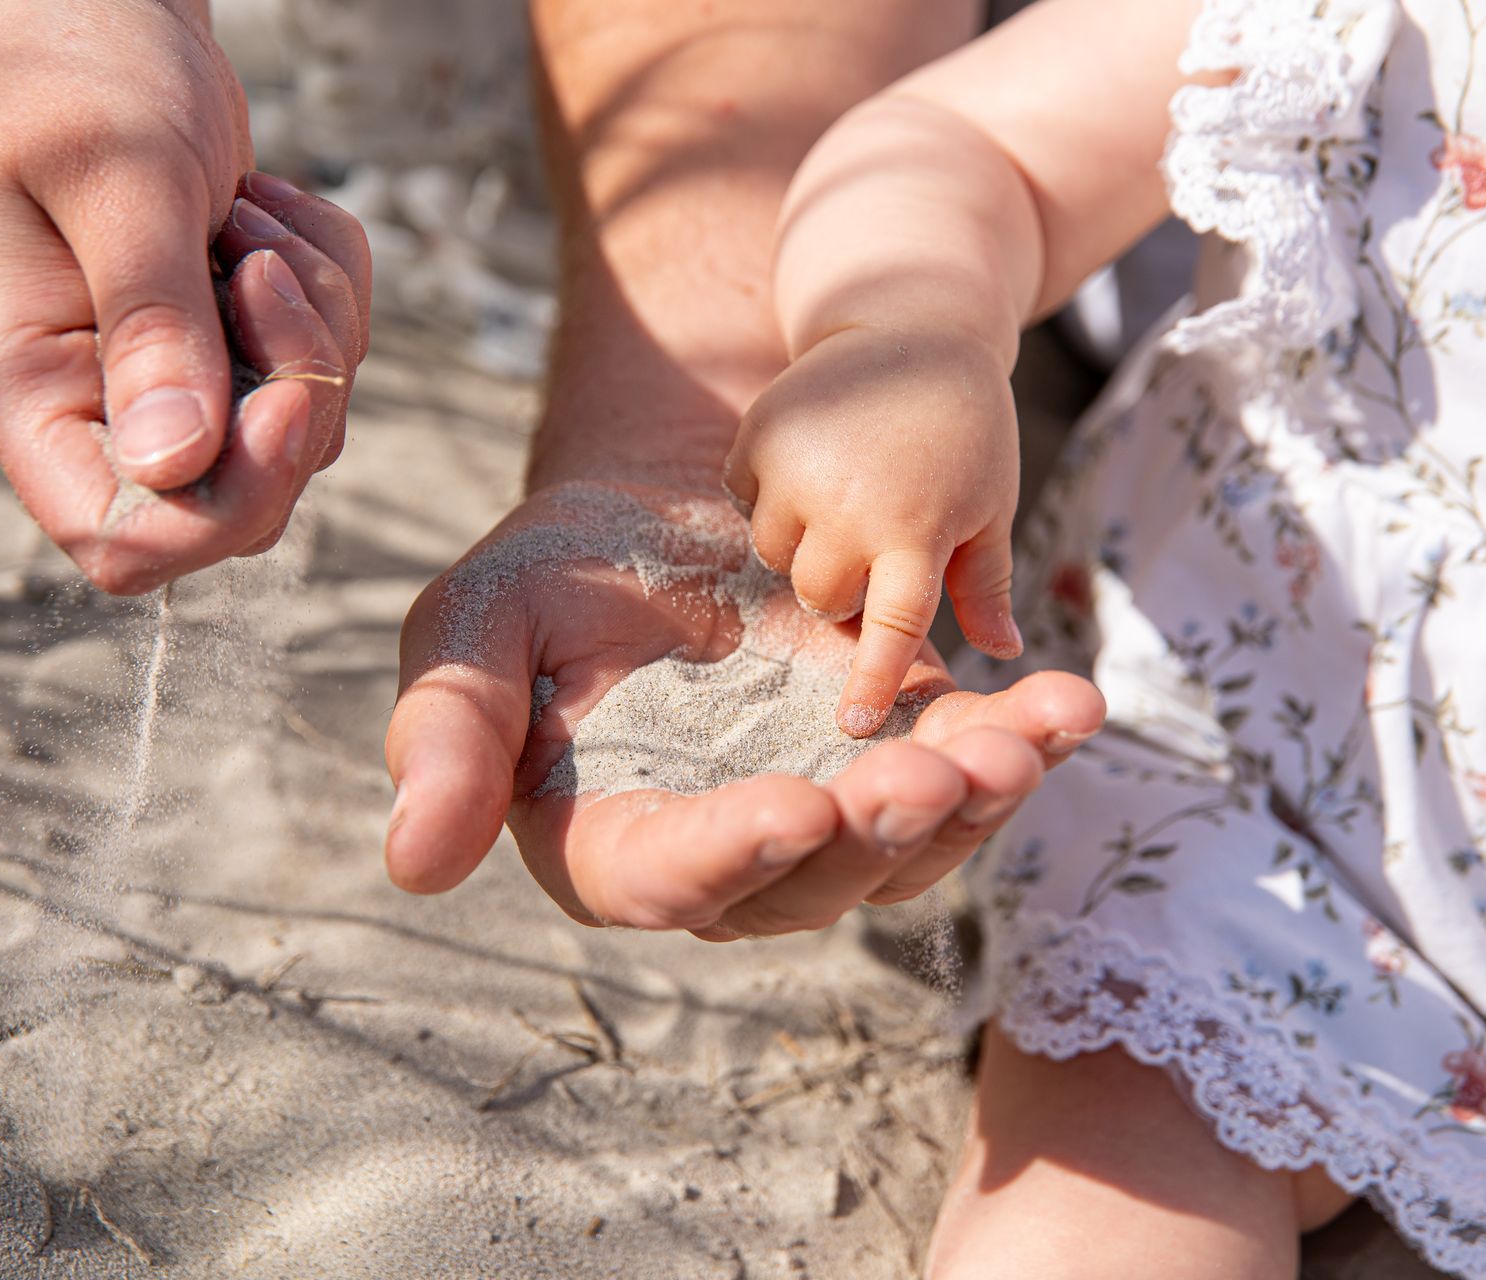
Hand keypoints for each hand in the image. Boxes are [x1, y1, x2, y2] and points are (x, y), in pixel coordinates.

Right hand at [0, 0, 368, 592]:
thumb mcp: (122, 182)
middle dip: (294, 389)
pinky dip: (329, 286)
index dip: (230, 499)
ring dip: (316, 321)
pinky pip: (328, 363)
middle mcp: (94, 410)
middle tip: (260, 263)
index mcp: (25, 391)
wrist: (93, 10)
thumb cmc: (77, 73)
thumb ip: (153, 323)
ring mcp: (169, 385)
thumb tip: (178, 465)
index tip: (286, 395)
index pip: (125, 543)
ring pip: (303, 433)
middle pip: (241, 505)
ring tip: (246, 218)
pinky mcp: (231, 350)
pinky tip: (264, 213)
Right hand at [385, 484, 1101, 938]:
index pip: (667, 879)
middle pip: (811, 879)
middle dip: (878, 832)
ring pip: (906, 842)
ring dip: (970, 800)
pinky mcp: (897, 752)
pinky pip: (966, 766)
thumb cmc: (553, 577)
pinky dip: (1022, 738)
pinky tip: (1071, 701)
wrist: (659, 518)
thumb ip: (446, 733)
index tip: (796, 806)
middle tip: (930, 774)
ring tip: (1026, 737)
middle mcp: (731, 854)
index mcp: (613, 839)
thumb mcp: (473, 627)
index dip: (732, 855)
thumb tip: (413, 864)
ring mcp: (826, 810)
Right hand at [722, 324, 1022, 738]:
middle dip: (841, 588)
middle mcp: (852, 503)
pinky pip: (745, 500)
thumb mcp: (991, 504)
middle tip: (870, 543)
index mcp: (919, 528)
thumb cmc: (965, 429)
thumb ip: (986, 584)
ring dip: (804, 539)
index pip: (893, 627)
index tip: (852, 724)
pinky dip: (771, 491)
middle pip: (821, 598)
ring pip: (777, 553)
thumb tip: (1002, 655)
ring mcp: (798, 468)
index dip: (872, 680)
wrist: (913, 322)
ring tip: (844, 489)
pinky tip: (813, 458)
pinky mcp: (758, 436)